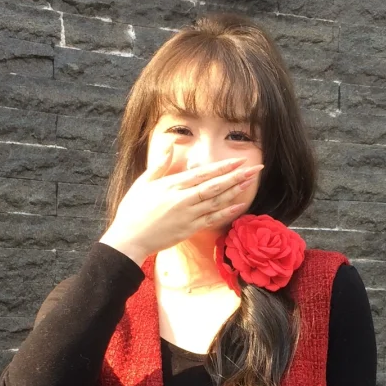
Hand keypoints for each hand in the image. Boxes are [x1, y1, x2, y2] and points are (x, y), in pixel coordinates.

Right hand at [99, 144, 261, 264]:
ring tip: (250, 181)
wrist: (129, 239)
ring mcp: (189, 215)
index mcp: (173, 185)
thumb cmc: (133, 210)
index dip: (224, 167)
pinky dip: (226, 211)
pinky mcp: (190, 229)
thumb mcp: (143, 182)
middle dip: (237, 175)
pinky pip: (212, 218)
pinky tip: (239, 205)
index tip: (239, 160)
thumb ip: (160, 164)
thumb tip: (171, 145)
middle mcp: (184, 199)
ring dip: (236, 190)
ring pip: (217, 200)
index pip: (204, 173)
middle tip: (256, 168)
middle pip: (216, 185)